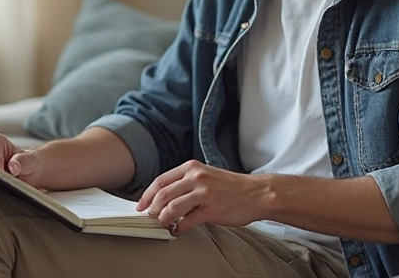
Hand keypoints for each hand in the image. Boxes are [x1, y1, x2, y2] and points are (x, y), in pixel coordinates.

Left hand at [136, 160, 266, 234]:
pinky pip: (187, 221)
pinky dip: (178, 228)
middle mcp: (196, 177)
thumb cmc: (232, 187)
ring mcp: (204, 193)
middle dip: (152, 208)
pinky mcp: (211, 209)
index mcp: (192, 167)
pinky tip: (178, 231)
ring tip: (163, 225)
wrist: (257, 193)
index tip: (141, 205)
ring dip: (163, 219)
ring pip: (172, 207)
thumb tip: (165, 198)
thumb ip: (187, 182)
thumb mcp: (207, 175)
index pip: (161, 180)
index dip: (147, 194)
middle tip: (149, 218)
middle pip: (163, 194)